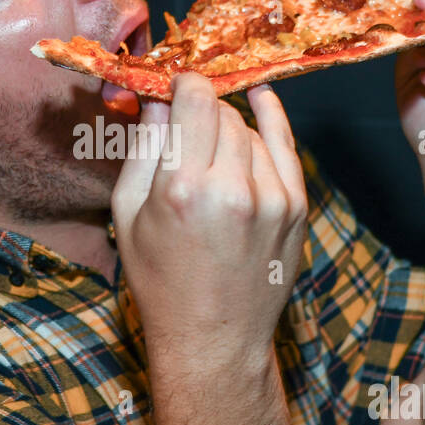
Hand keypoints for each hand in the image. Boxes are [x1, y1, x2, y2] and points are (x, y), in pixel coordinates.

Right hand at [111, 75, 307, 373]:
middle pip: (223, 113)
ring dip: (229, 131)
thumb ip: (142, 149)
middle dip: (202, 113)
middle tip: (187, 129)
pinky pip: (284, 146)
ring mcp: (272, 199)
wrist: (213, 340)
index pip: (194, 100)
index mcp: (182, 190)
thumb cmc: (160, 280)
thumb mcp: (127, 215)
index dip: (183, 84)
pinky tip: (261, 100)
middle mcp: (232, 189)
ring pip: (250, 130)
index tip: (175, 86)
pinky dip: (271, 121)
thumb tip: (155, 99)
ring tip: (209, 160)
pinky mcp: (297, 208)